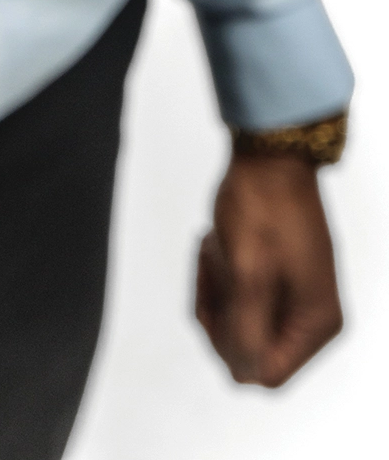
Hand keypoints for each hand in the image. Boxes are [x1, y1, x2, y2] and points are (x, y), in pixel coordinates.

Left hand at [195, 153, 342, 385]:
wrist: (269, 154)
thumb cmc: (262, 206)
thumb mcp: (248, 273)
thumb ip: (246, 331)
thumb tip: (244, 375)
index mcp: (315, 323)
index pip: (265, 372)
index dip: (230, 345)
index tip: (216, 300)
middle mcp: (312, 318)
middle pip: (250, 350)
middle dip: (222, 312)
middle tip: (215, 263)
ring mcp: (297, 299)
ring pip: (240, 324)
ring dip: (218, 290)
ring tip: (216, 247)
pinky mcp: (281, 281)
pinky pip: (241, 301)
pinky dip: (221, 278)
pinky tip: (215, 244)